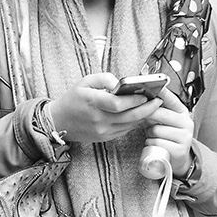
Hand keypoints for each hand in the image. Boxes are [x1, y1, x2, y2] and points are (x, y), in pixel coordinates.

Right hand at [47, 73, 162, 143]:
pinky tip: (140, 114)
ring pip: (129, 124)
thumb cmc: (72, 99)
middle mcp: (99, 119)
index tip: (146, 94)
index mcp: (92, 102)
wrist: (58, 121)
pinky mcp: (105, 137)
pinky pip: (124, 130)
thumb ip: (104, 78)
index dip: (134, 100)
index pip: (118, 104)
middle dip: (147, 109)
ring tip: (153, 106)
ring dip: (143, 116)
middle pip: (129, 116)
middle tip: (158, 101)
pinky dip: (134, 122)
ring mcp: (102, 130)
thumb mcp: (85, 81)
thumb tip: (121, 83)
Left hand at [142, 88, 194, 176]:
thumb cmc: (165, 135)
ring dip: (149, 133)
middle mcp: (186, 122)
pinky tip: (154, 143)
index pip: (172, 99)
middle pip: (161, 114)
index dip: (163, 92)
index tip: (156, 85)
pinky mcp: (180, 150)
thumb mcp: (161, 120)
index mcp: (182, 112)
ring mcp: (185, 137)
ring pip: (157, 130)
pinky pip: (157, 143)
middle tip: (143, 118)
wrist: (177, 157)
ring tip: (153, 135)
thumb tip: (138, 99)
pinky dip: (151, 143)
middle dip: (148, 115)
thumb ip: (154, 109)